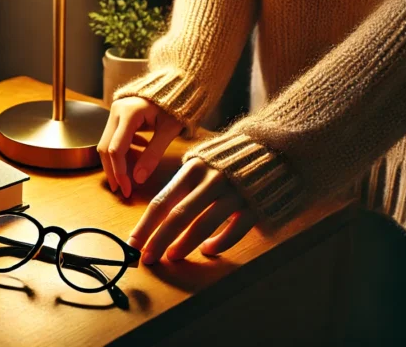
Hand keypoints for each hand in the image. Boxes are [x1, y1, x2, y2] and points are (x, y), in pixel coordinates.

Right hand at [96, 97, 183, 197]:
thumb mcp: (168, 132)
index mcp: (128, 114)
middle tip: (122, 189)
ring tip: (130, 177)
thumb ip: (153, 155)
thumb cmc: (176, 107)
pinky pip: (114, 138)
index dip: (119, 172)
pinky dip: (123, 151)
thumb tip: (138, 179)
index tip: (127, 189)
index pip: (116, 149)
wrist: (177, 87)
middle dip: (113, 171)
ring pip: (108, 144)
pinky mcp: (118, 116)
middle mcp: (116, 111)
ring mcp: (115, 112)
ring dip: (117, 162)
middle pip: (106, 148)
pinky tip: (138, 155)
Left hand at [128, 158, 255, 263]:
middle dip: (159, 239)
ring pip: (203, 224)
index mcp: (192, 168)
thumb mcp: (200, 162)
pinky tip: (207, 250)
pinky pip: (234, 230)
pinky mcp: (254, 204)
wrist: (272, 148)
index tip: (133, 242)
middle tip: (147, 258)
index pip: (162, 200)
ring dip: (185, 244)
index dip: (146, 224)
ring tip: (171, 257)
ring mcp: (234, 192)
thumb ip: (182, 185)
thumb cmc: (227, 160)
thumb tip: (157, 215)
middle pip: (178, 215)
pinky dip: (219, 243)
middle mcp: (211, 180)